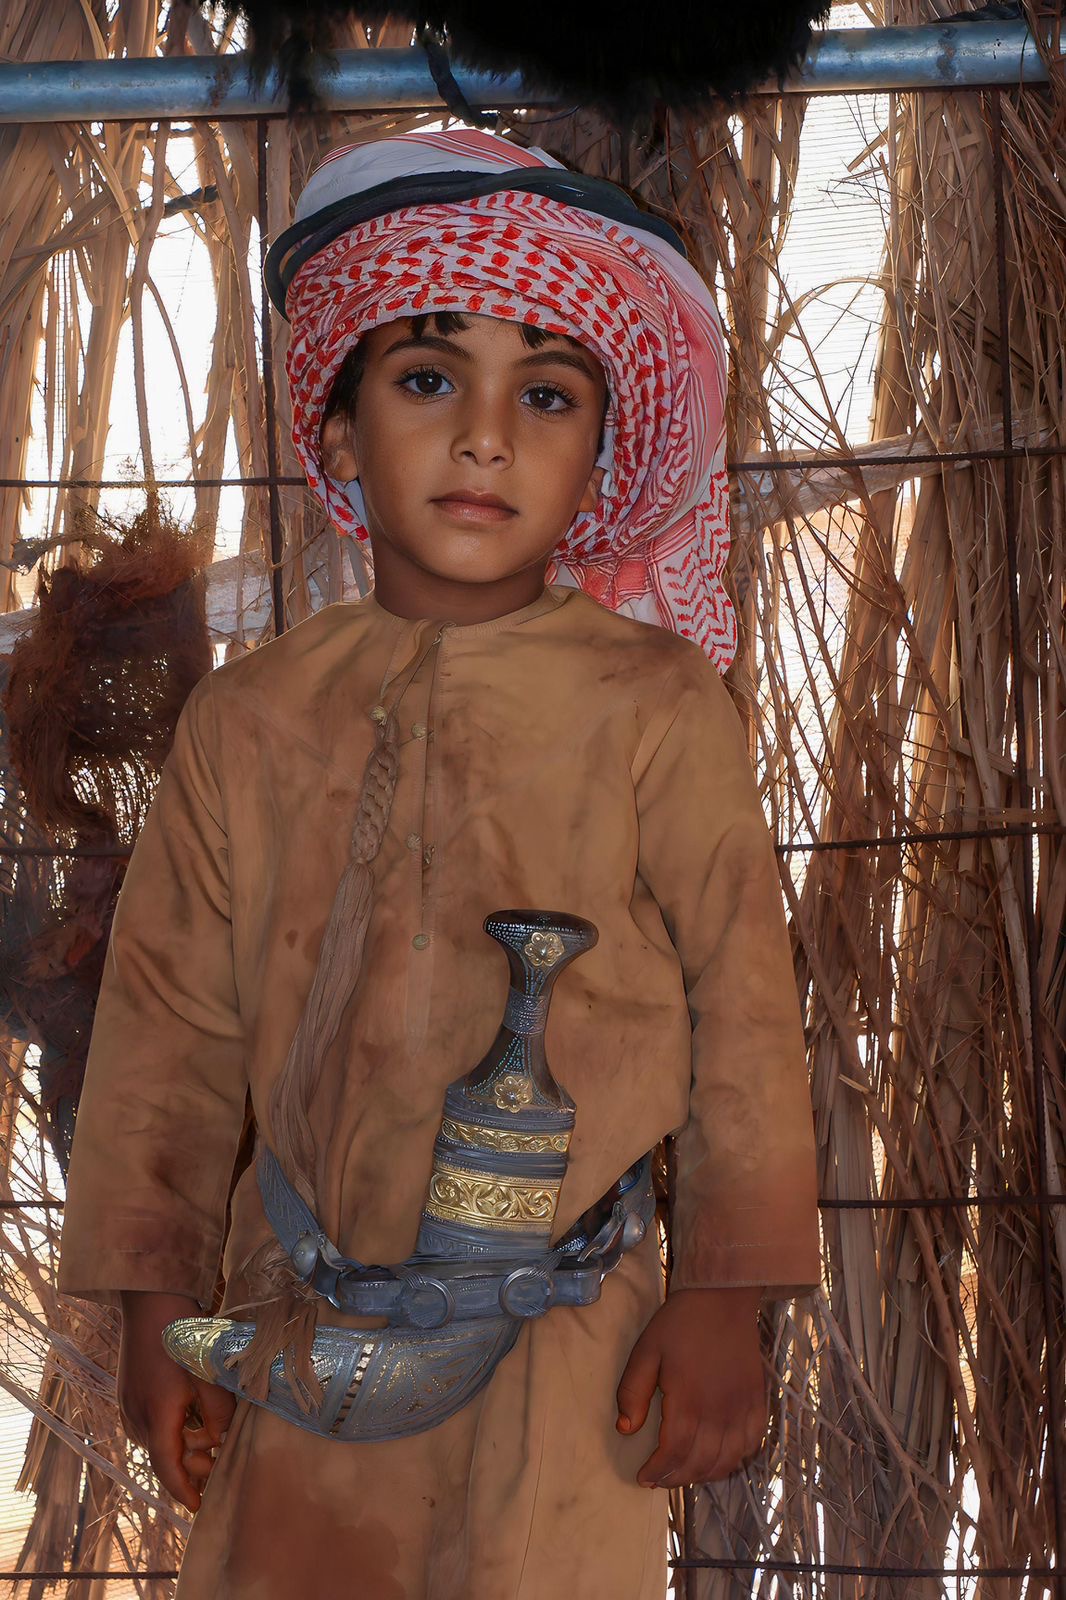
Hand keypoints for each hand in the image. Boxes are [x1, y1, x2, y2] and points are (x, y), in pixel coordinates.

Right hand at [118, 1291, 235, 1513]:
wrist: (151, 1301)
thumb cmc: (183, 1335)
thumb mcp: (209, 1376)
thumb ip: (218, 1413)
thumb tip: (222, 1441)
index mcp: (157, 1417)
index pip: (167, 1469)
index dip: (184, 1491)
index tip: (199, 1506)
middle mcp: (137, 1417)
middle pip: (164, 1457)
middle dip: (192, 1464)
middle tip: (219, 1459)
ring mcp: (129, 1405)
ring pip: (157, 1440)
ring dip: (183, 1444)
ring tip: (209, 1434)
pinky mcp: (129, 1393)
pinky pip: (151, 1424)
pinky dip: (171, 1429)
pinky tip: (191, 1413)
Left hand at [615, 1286, 765, 1487]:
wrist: (722, 1300)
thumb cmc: (680, 1324)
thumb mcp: (646, 1351)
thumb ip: (632, 1391)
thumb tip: (625, 1429)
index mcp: (688, 1400)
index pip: (674, 1453)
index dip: (658, 1471)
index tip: (643, 1476)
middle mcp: (719, 1412)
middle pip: (700, 1463)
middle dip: (677, 1478)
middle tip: (660, 1478)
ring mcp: (742, 1409)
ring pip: (727, 1460)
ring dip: (704, 1474)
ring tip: (685, 1472)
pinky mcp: (757, 1402)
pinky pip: (750, 1443)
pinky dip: (734, 1459)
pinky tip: (718, 1457)